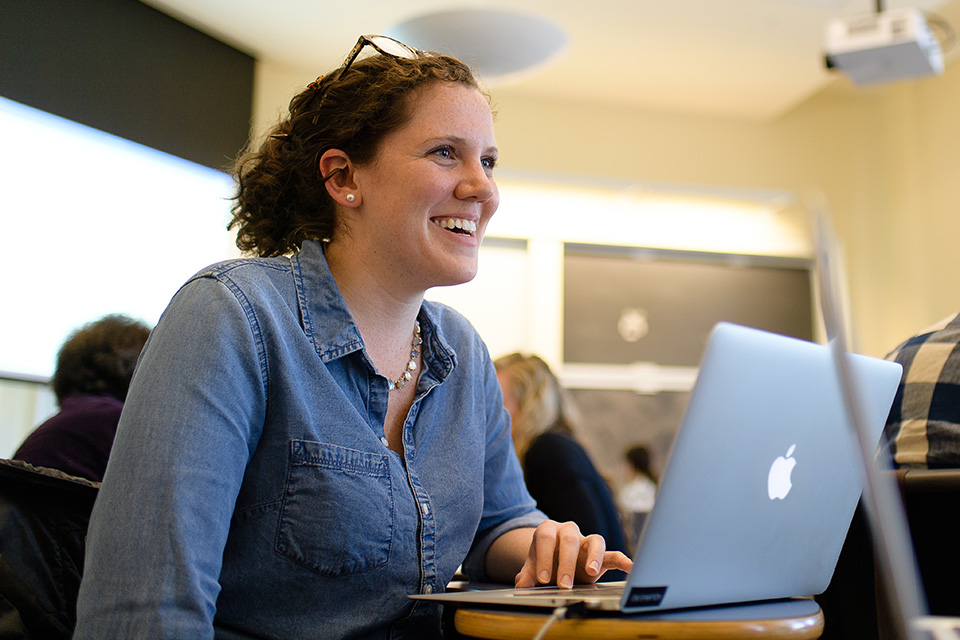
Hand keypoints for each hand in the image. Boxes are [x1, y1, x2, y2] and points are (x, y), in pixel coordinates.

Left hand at [514, 520, 632, 588]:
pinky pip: (613, 554)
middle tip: (563, 584)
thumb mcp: (533, 567)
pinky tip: (629, 568)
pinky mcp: (600, 554)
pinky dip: (622, 560)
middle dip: (566, 563)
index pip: (545, 538)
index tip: (542, 579)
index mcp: (548, 530)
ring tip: (592, 571)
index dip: (543, 557)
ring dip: (593, 556)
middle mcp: (568, 531)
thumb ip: (527, 575)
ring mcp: (585, 541)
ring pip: (594, 541)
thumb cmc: (544, 561)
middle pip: (569, 539)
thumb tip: (521, 585)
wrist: (554, 560)